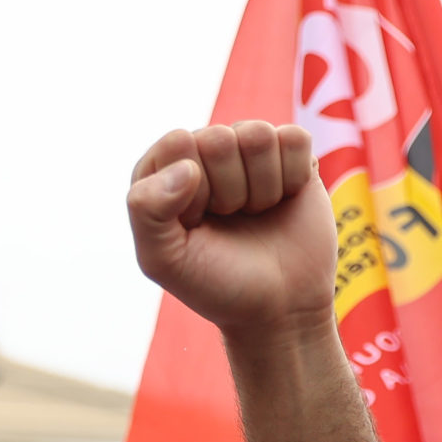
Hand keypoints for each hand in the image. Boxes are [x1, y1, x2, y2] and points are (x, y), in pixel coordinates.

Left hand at [126, 121, 330, 340]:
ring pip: (258, 135)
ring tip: (254, 213)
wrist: (279, 306)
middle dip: (228, 191)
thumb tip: (187, 166)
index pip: (177, 143)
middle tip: (230, 220)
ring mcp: (246, 150)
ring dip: (261, 188)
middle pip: (219, 138)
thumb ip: (148, 211)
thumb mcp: (164, 260)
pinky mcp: (289, 153)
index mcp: (162, 171)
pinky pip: (294, 138)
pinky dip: (292, 177)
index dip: (193, 190)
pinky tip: (282, 201)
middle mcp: (203, 152)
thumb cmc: (216, 282)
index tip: (197, 223)